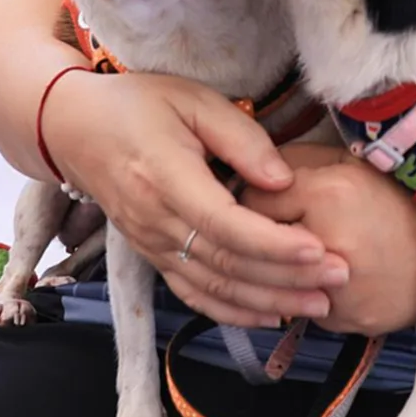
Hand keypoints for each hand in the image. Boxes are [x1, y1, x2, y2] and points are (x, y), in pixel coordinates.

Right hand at [42, 71, 347, 327]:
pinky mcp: (151, 256)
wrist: (74, 130)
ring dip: (269, 301)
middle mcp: (156, 221)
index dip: (275, 244)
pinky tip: (270, 315)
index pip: (226, 225)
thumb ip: (242, 138)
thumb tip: (284, 180)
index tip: (320, 249)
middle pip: (228, 263)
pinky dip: (233, 311)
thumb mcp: (193, 101)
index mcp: (167, 178)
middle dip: (288, 277)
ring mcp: (151, 245)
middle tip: (341, 276)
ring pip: (214, 287)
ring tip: (320, 304)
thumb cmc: (138, 106)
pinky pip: (194, 294)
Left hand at [242, 152, 415, 336]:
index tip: (273, 201)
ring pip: (275, 280)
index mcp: (328, 195)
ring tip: (310, 255)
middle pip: (259, 243)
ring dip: (283, 269)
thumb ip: (301, 161)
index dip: (262, 199)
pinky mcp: (342, 320)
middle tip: (291, 228)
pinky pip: (303, 306)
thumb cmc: (401, 202)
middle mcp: (325, 244)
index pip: (254, 200)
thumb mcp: (353, 164)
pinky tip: (334, 281)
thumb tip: (257, 172)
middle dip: (266, 235)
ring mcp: (333, 289)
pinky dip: (310, 295)